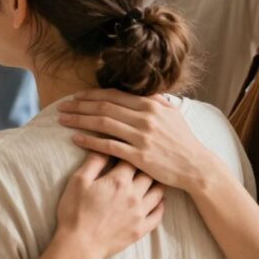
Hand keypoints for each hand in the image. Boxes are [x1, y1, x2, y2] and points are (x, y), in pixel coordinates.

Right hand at [50, 153, 164, 258]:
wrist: (79, 244)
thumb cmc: (75, 211)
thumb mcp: (79, 181)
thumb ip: (94, 162)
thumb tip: (103, 146)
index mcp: (118, 181)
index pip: (131, 158)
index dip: (130, 151)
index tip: (128, 148)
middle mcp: (134, 195)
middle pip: (149, 173)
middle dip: (146, 165)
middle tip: (145, 160)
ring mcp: (139, 213)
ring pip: (158, 192)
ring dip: (157, 182)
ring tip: (155, 176)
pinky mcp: (140, 229)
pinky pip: (158, 215)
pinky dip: (160, 205)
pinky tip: (158, 200)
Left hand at [57, 90, 212, 191]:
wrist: (196, 167)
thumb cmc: (183, 141)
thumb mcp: (173, 114)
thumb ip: (157, 100)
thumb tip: (144, 91)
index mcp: (150, 105)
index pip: (113, 96)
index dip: (91, 95)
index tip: (75, 97)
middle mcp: (144, 118)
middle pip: (103, 107)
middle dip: (79, 105)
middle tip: (61, 106)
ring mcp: (141, 137)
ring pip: (102, 124)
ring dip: (79, 120)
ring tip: (62, 120)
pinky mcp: (139, 156)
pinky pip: (108, 146)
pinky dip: (90, 141)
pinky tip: (76, 139)